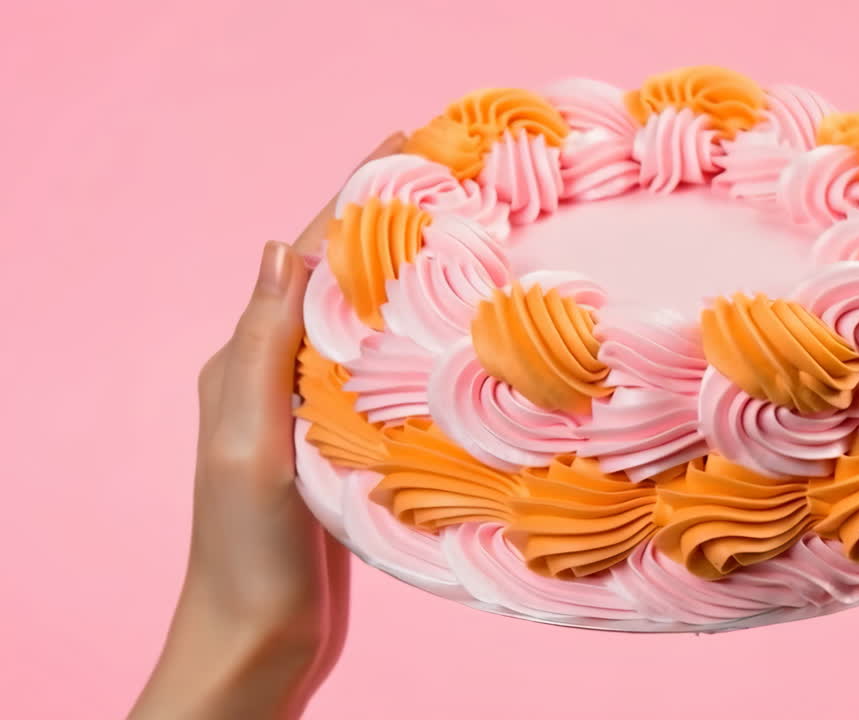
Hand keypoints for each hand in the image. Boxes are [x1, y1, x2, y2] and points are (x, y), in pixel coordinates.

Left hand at [130, 133, 405, 719]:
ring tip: (462, 234)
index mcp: (245, 361)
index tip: (407, 145)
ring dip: (401, 274)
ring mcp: (308, 408)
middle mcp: (272, 373)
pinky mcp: (338, 442)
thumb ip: (262, 350)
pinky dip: (407, 334)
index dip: (352, 197)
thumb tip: (278, 246)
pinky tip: (445, 327)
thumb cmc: (247, 549)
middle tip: (451, 179)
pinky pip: (374, 369)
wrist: (258, 637)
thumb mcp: (248, 444)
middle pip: (334, 279)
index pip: (304, 259)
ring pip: (359, 321)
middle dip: (384, 223)